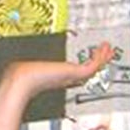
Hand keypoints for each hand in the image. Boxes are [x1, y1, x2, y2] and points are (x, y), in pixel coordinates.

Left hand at [0, 42, 116, 97]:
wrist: (22, 81)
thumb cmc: (22, 74)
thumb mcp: (30, 65)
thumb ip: (31, 63)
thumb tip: (22, 61)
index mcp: (56, 76)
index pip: (74, 72)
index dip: (83, 66)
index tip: (88, 59)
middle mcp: (65, 77)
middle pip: (86, 70)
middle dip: (96, 61)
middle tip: (104, 53)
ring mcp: (71, 76)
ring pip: (93, 68)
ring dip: (102, 57)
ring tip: (107, 48)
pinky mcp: (75, 73)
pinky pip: (93, 66)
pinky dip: (100, 57)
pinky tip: (104, 49)